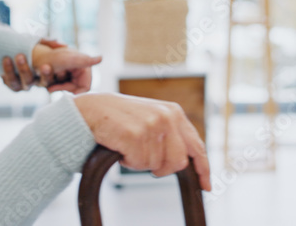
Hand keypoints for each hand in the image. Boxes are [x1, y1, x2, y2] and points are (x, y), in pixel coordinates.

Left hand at [1, 39, 66, 91]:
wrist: (6, 44)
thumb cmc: (26, 45)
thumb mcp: (39, 41)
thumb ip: (49, 42)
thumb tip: (62, 44)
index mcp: (46, 74)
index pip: (55, 79)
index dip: (54, 75)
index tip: (50, 66)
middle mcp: (37, 81)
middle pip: (44, 83)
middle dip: (45, 76)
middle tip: (45, 66)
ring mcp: (23, 83)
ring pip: (26, 83)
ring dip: (24, 70)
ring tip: (20, 56)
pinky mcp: (10, 83)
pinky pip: (10, 81)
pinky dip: (8, 71)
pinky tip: (7, 59)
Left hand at [30, 40, 101, 93]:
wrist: (29, 53)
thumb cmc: (49, 57)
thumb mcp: (66, 59)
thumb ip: (84, 60)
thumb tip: (101, 58)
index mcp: (81, 65)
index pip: (85, 86)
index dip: (74, 90)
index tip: (63, 90)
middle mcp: (75, 68)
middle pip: (75, 88)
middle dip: (62, 87)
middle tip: (51, 87)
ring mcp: (66, 72)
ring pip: (65, 87)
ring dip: (54, 84)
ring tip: (46, 76)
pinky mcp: (57, 75)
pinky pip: (57, 85)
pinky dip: (50, 83)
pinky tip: (44, 77)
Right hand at [74, 93, 210, 190]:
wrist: (89, 110)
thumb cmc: (118, 118)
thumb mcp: (151, 118)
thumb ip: (171, 134)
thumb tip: (187, 161)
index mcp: (174, 112)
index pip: (196, 146)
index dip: (203, 169)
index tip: (206, 186)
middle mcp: (166, 116)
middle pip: (178, 163)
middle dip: (162, 167)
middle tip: (143, 157)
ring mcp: (152, 125)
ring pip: (156, 165)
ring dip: (140, 161)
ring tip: (128, 144)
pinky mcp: (136, 135)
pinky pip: (139, 164)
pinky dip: (128, 161)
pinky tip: (120, 145)